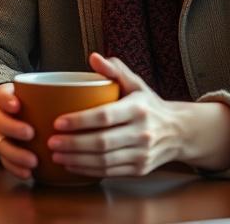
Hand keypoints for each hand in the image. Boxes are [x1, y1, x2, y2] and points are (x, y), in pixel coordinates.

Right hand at [0, 83, 36, 179]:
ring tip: (33, 161)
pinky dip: (15, 168)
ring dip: (16, 154)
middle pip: (1, 123)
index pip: (2, 98)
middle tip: (30, 133)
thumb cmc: (21, 102)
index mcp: (3, 101)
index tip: (17, 105)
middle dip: (14, 128)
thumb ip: (45, 91)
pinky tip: (28, 173)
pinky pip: (5, 162)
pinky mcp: (1, 152)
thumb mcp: (25, 91)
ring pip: (1, 145)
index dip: (8, 102)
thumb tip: (79, 88)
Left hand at [48, 53, 184, 177]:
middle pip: (102, 142)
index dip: (79, 121)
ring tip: (56, 155)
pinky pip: (110, 172)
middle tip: (51, 141)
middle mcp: (142, 133)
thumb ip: (114, 70)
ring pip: (104, 161)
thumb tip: (93, 57)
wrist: (178, 132)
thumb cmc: (149, 105)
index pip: (105, 116)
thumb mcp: (135, 83)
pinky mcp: (140, 170)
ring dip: (77, 160)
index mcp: (138, 109)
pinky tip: (72, 165)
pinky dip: (88, 170)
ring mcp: (142, 154)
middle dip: (73, 144)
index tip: (57, 122)